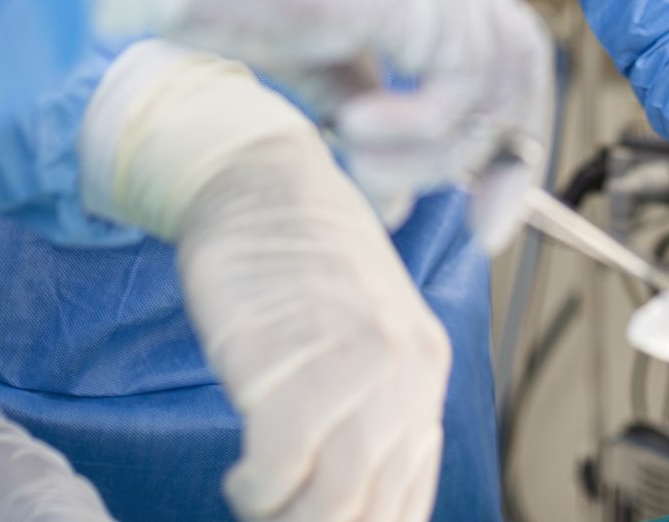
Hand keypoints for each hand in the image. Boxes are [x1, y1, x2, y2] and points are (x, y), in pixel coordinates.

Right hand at [47, 0, 552, 213]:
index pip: (499, 43)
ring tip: (360, 165)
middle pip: (522, 60)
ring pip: (492, 81)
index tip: (478, 216)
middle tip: (477, 231)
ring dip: (436, 152)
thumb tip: (397, 205)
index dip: (502, 135)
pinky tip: (349, 134)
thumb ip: (364, 116)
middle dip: (507, 159)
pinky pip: (458, 81)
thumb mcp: (310, 61)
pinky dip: (416, 130)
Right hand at [81, 46, 451, 521]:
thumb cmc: (297, 267)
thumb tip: (357, 503)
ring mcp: (354, 365)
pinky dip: (257, 491)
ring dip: (283, 518)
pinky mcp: (289, 359)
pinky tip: (243, 479)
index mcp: (425, 372)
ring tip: (257, 501)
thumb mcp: (356, 337)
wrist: (261, 180)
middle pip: (369, 509)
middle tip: (277, 517)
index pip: (405, 499)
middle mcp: (405, 373)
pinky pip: (279, 467)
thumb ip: (371, 413)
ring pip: (332, 502)